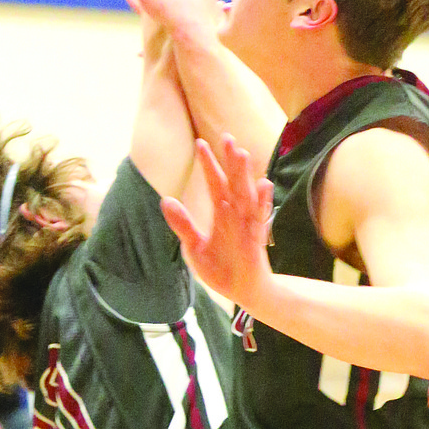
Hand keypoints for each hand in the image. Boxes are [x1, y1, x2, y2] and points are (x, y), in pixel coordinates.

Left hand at [162, 134, 274, 309]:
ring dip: (244, 175)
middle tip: (227, 138)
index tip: (200, 143)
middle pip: (233, 182)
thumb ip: (182, 224)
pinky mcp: (255, 240)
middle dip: (230, 161)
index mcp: (221, 213)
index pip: (214, 183)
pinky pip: (259, 218)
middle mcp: (235, 215)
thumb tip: (165, 200)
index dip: (208, 164)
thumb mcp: (194, 246)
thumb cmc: (220, 268)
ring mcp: (247, 226)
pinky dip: (262, 202)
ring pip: (246, 195)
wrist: (240, 291)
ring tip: (242, 154)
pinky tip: (264, 185)